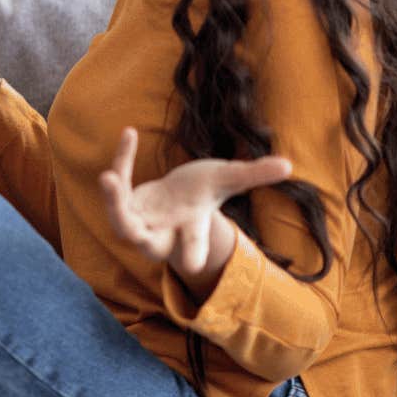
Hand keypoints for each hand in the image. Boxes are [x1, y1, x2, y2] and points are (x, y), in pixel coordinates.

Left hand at [98, 126, 292, 295]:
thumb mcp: (228, 179)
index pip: (192, 245)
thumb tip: (288, 165)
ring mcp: (139, 218)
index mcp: (190, 229)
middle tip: (128, 226)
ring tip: (107, 177)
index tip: (194, 264)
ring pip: (120, 219)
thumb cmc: (204, 193)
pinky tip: (130, 133)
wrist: (178, 196)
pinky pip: (118, 183)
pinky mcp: (124, 201)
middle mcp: (161, 230)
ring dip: (113, 201)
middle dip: (136, 234)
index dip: (193, 253)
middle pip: (144, 241)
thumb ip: (254, 174)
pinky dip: (122, 159)